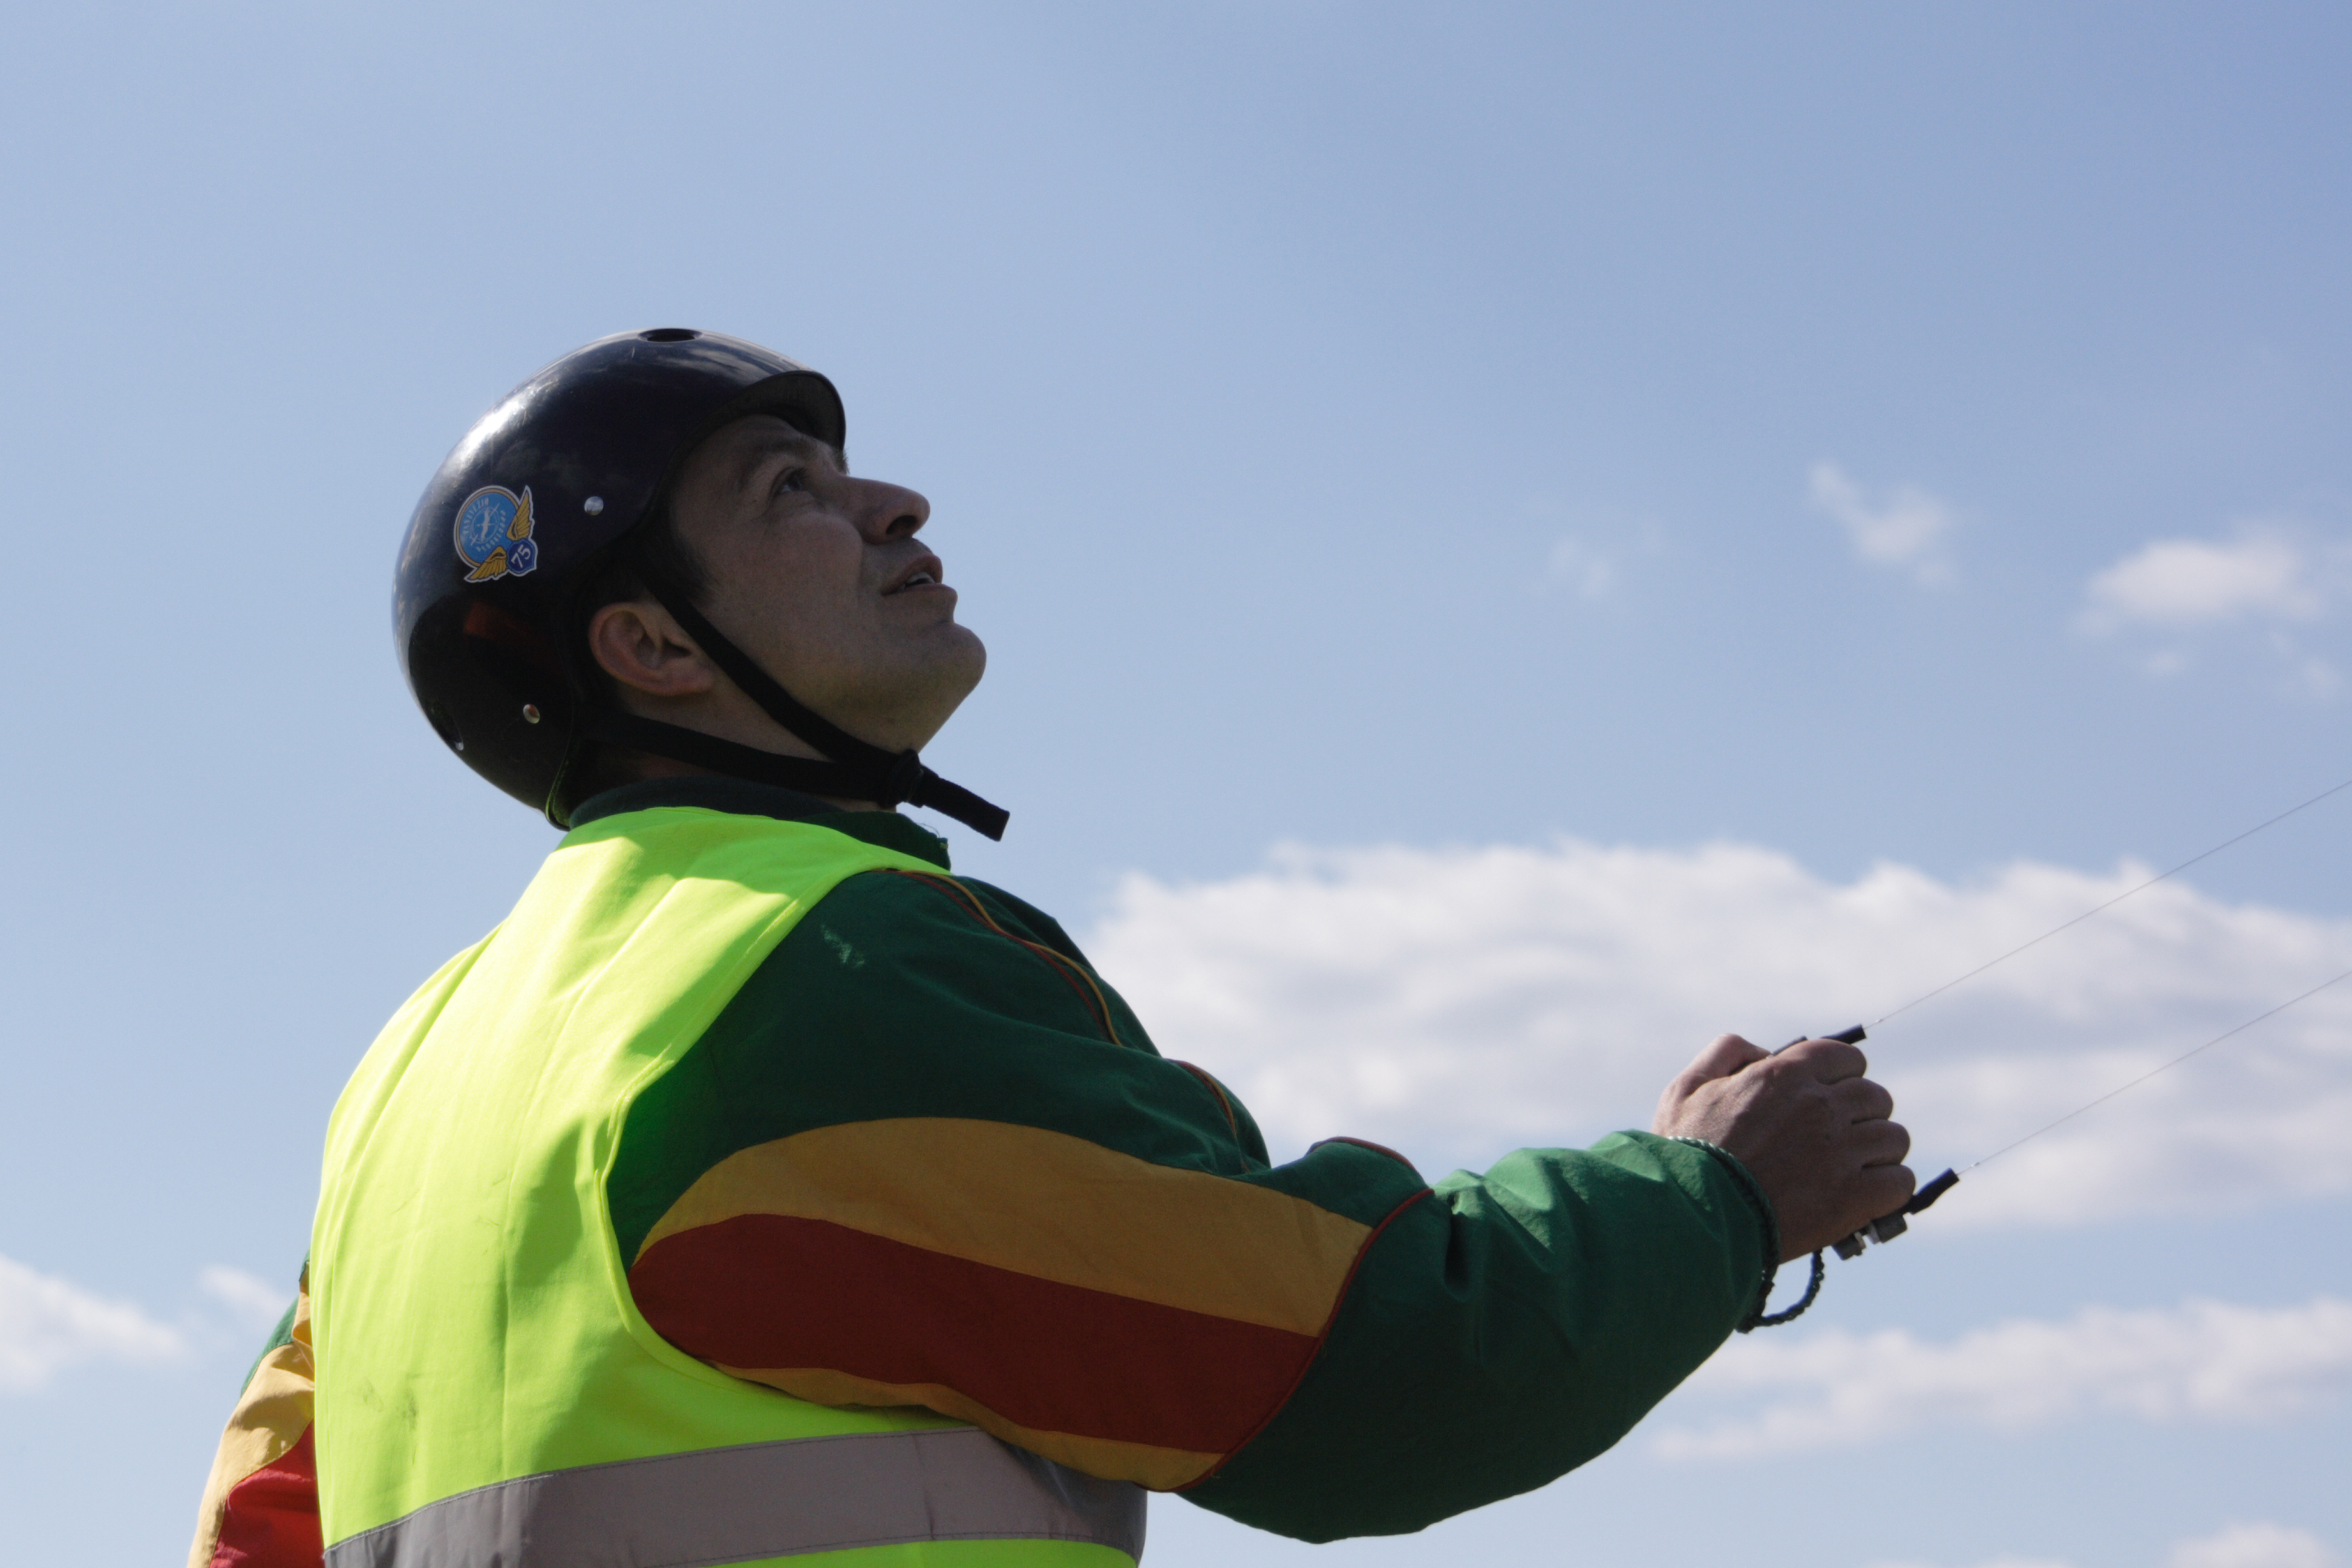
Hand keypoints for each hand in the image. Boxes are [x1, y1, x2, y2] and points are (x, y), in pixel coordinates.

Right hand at [1651, 1032, 1913, 1261]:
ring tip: (1856, 1170)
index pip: (1848, 1059)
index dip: (1842, 1078)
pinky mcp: (1854, 1197)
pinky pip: (1900, 1181)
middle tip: (1840, 1140)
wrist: (1691, 1218)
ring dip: (1878, 1152)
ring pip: (1894, 1138)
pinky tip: (1867, 1196)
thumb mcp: (1687, 1086)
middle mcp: (1821, 1106)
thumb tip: (1764, 1052)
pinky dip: (1889, 1187)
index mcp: (1786, 1074)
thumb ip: (1726, 1052)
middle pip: (1876, 1098)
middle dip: (1861, 1116)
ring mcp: (1841, 1152)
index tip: (1832, 1098)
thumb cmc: (1685, 1154)